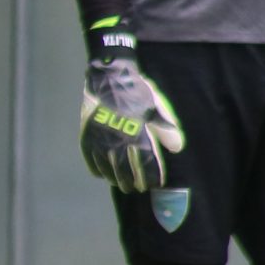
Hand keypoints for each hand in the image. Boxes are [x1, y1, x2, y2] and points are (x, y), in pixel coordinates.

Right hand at [76, 20, 183, 192]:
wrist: (108, 77)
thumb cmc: (136, 92)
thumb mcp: (157, 107)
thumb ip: (167, 129)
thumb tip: (177, 148)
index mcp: (138, 136)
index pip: (147, 165)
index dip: (152, 177)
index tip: (155, 183)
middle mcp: (118, 143)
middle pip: (126, 172)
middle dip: (132, 182)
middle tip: (136, 187)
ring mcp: (101, 141)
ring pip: (108, 169)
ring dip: (115, 179)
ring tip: (120, 184)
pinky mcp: (88, 137)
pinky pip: (91, 160)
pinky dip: (97, 169)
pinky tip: (102, 174)